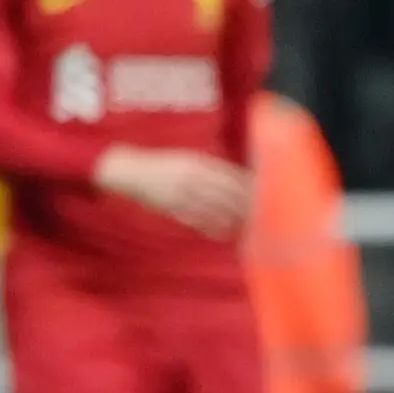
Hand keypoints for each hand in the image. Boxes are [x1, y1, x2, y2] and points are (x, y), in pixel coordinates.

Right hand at [96, 144, 253, 236]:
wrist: (130, 172)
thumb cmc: (163, 166)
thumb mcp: (187, 160)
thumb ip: (211, 169)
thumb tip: (239, 178)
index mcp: (197, 163)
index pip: (231, 176)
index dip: (248, 187)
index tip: (263, 196)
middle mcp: (192, 177)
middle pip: (226, 193)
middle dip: (245, 204)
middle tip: (260, 214)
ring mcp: (181, 193)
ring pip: (214, 208)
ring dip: (232, 218)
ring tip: (247, 226)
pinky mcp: (172, 208)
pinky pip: (197, 220)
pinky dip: (213, 227)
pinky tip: (225, 232)